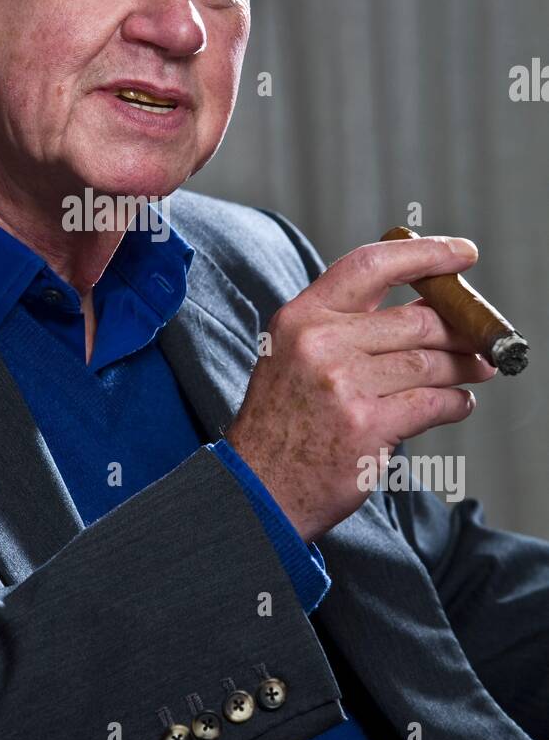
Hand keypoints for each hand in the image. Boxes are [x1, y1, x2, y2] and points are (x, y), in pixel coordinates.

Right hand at [225, 236, 496, 541]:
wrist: (259, 486)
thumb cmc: (284, 420)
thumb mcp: (296, 354)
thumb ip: (348, 326)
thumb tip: (425, 306)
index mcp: (301, 317)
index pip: (370, 266)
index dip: (424, 255)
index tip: (461, 254)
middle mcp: (320, 343)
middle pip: (416, 319)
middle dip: (461, 328)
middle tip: (481, 336)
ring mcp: (343, 384)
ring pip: (430, 362)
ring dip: (464, 367)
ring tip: (477, 370)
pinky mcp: (367, 425)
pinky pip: (432, 403)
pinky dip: (456, 403)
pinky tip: (457, 403)